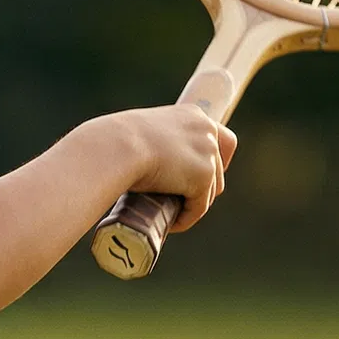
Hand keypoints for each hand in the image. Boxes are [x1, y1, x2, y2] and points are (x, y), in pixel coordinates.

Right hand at [105, 102, 236, 228]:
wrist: (117, 148)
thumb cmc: (115, 142)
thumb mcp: (142, 134)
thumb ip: (155, 144)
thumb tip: (148, 165)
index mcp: (193, 115)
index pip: (222, 139)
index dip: (218, 159)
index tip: (205, 174)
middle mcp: (207, 130)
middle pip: (219, 168)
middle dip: (205, 187)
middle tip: (184, 201)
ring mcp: (207, 153)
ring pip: (209, 191)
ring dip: (193, 204)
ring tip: (172, 214)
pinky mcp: (203, 177)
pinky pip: (198, 207)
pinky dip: (186, 218)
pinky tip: (171, 224)